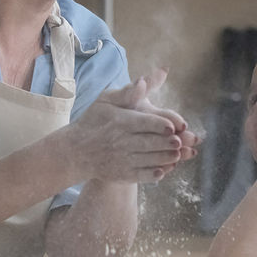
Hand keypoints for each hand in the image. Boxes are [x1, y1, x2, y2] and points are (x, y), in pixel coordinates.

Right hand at [60, 73, 193, 183]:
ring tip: (178, 154)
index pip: (144, 122)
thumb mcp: (107, 100)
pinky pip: (142, 176)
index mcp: (120, 121)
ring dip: (166, 158)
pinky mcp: (122, 174)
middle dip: (168, 143)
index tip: (174, 126)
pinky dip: (154, 174)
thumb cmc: (95, 120)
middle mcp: (121, 141)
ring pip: (149, 160)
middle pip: (150, 142)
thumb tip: (143, 80)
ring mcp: (121, 160)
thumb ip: (129, 91)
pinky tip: (165, 170)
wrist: (76, 151)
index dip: (161, 124)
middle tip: (180, 141)